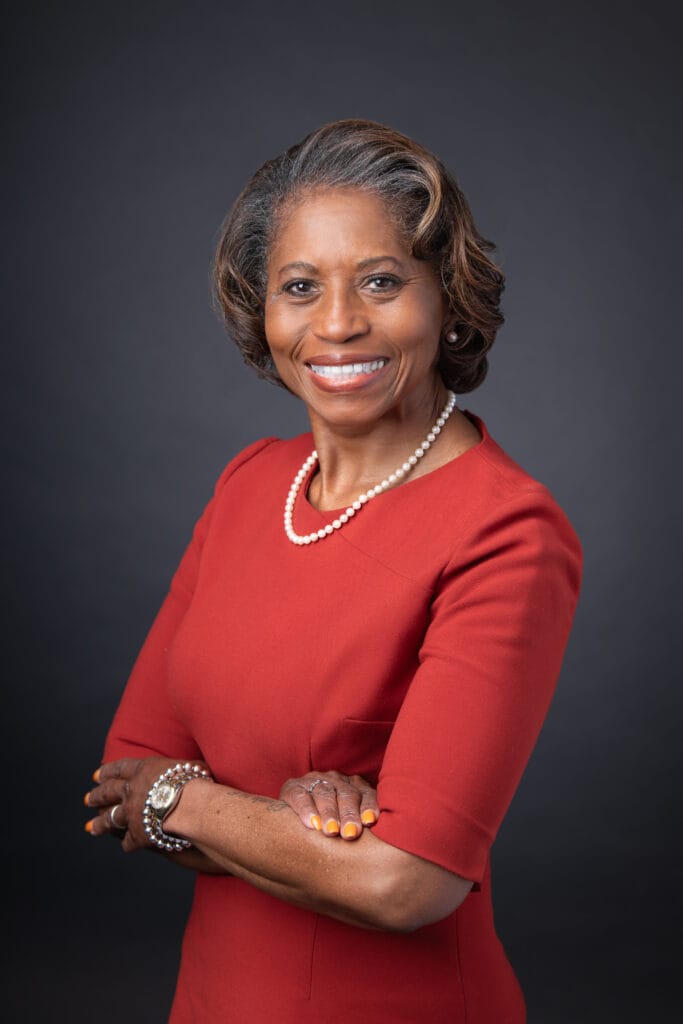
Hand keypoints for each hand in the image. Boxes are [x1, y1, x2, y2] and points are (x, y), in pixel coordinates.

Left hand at [83, 756, 207, 853]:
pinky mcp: (137, 834)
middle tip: (88, 799)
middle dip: (97, 796)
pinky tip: (127, 846)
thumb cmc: (196, 783)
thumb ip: (181, 769)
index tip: (97, 775)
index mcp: (144, 770)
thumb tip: (191, 769)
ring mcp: (132, 813)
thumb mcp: (188, 766)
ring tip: (90, 827)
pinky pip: (128, 841)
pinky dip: (127, 843)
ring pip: (110, 819)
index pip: (120, 769)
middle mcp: (132, 790)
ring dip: (100, 823)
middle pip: (108, 792)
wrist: (192, 806)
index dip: (108, 772)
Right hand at [280, 771, 378, 839]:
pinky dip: (306, 809)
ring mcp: (314, 781)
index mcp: (354, 786)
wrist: (295, 826)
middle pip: (346, 794)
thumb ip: (364, 827)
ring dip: (329, 812)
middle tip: (351, 833)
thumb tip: (387, 850)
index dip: (368, 806)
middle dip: (349, 813)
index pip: (366, 794)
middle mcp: (336, 780)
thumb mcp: (350, 825)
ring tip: (331, 831)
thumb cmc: (335, 829)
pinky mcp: (292, 787)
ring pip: (324, 793)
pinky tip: (311, 824)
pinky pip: (300, 796)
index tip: (370, 821)